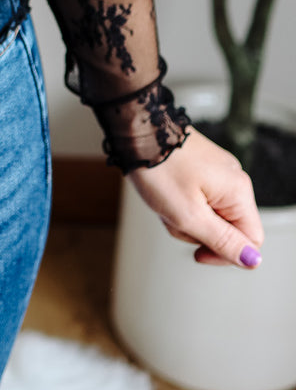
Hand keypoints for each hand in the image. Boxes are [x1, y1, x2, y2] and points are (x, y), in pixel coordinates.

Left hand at [126, 124, 263, 268]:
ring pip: (207, 216)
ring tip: (165, 201)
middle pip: (226, 229)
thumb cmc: (158, 167)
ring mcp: (216, 172)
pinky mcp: (201, 169)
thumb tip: (253, 260)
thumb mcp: (189, 215)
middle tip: (174, 216)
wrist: (136, 129)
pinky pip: (196, 200)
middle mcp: (233, 179)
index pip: (251, 240)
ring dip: (183, 217)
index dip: (226, 255)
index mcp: (237, 190)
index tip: (198, 254)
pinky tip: (164, 193)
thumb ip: (223, 241)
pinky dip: (179, 203)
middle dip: (196, 231)